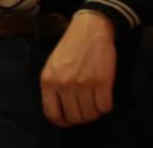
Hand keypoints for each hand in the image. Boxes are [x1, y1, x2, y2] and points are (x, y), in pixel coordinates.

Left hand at [41, 10, 115, 127]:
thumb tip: (59, 111)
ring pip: (90, 114)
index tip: (68, 120)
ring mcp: (83, 84)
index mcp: (47, 81)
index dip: (62, 121)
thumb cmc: (69, 48)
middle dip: (81, 117)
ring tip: (94, 101)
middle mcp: (63, 84)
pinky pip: (105, 107)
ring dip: (94, 112)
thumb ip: (52, 87)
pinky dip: (105, 106)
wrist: (88, 30)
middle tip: (85, 108)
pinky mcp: (102, 82)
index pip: (52, 114)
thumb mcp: (51, 66)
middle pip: (74, 117)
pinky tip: (103, 97)